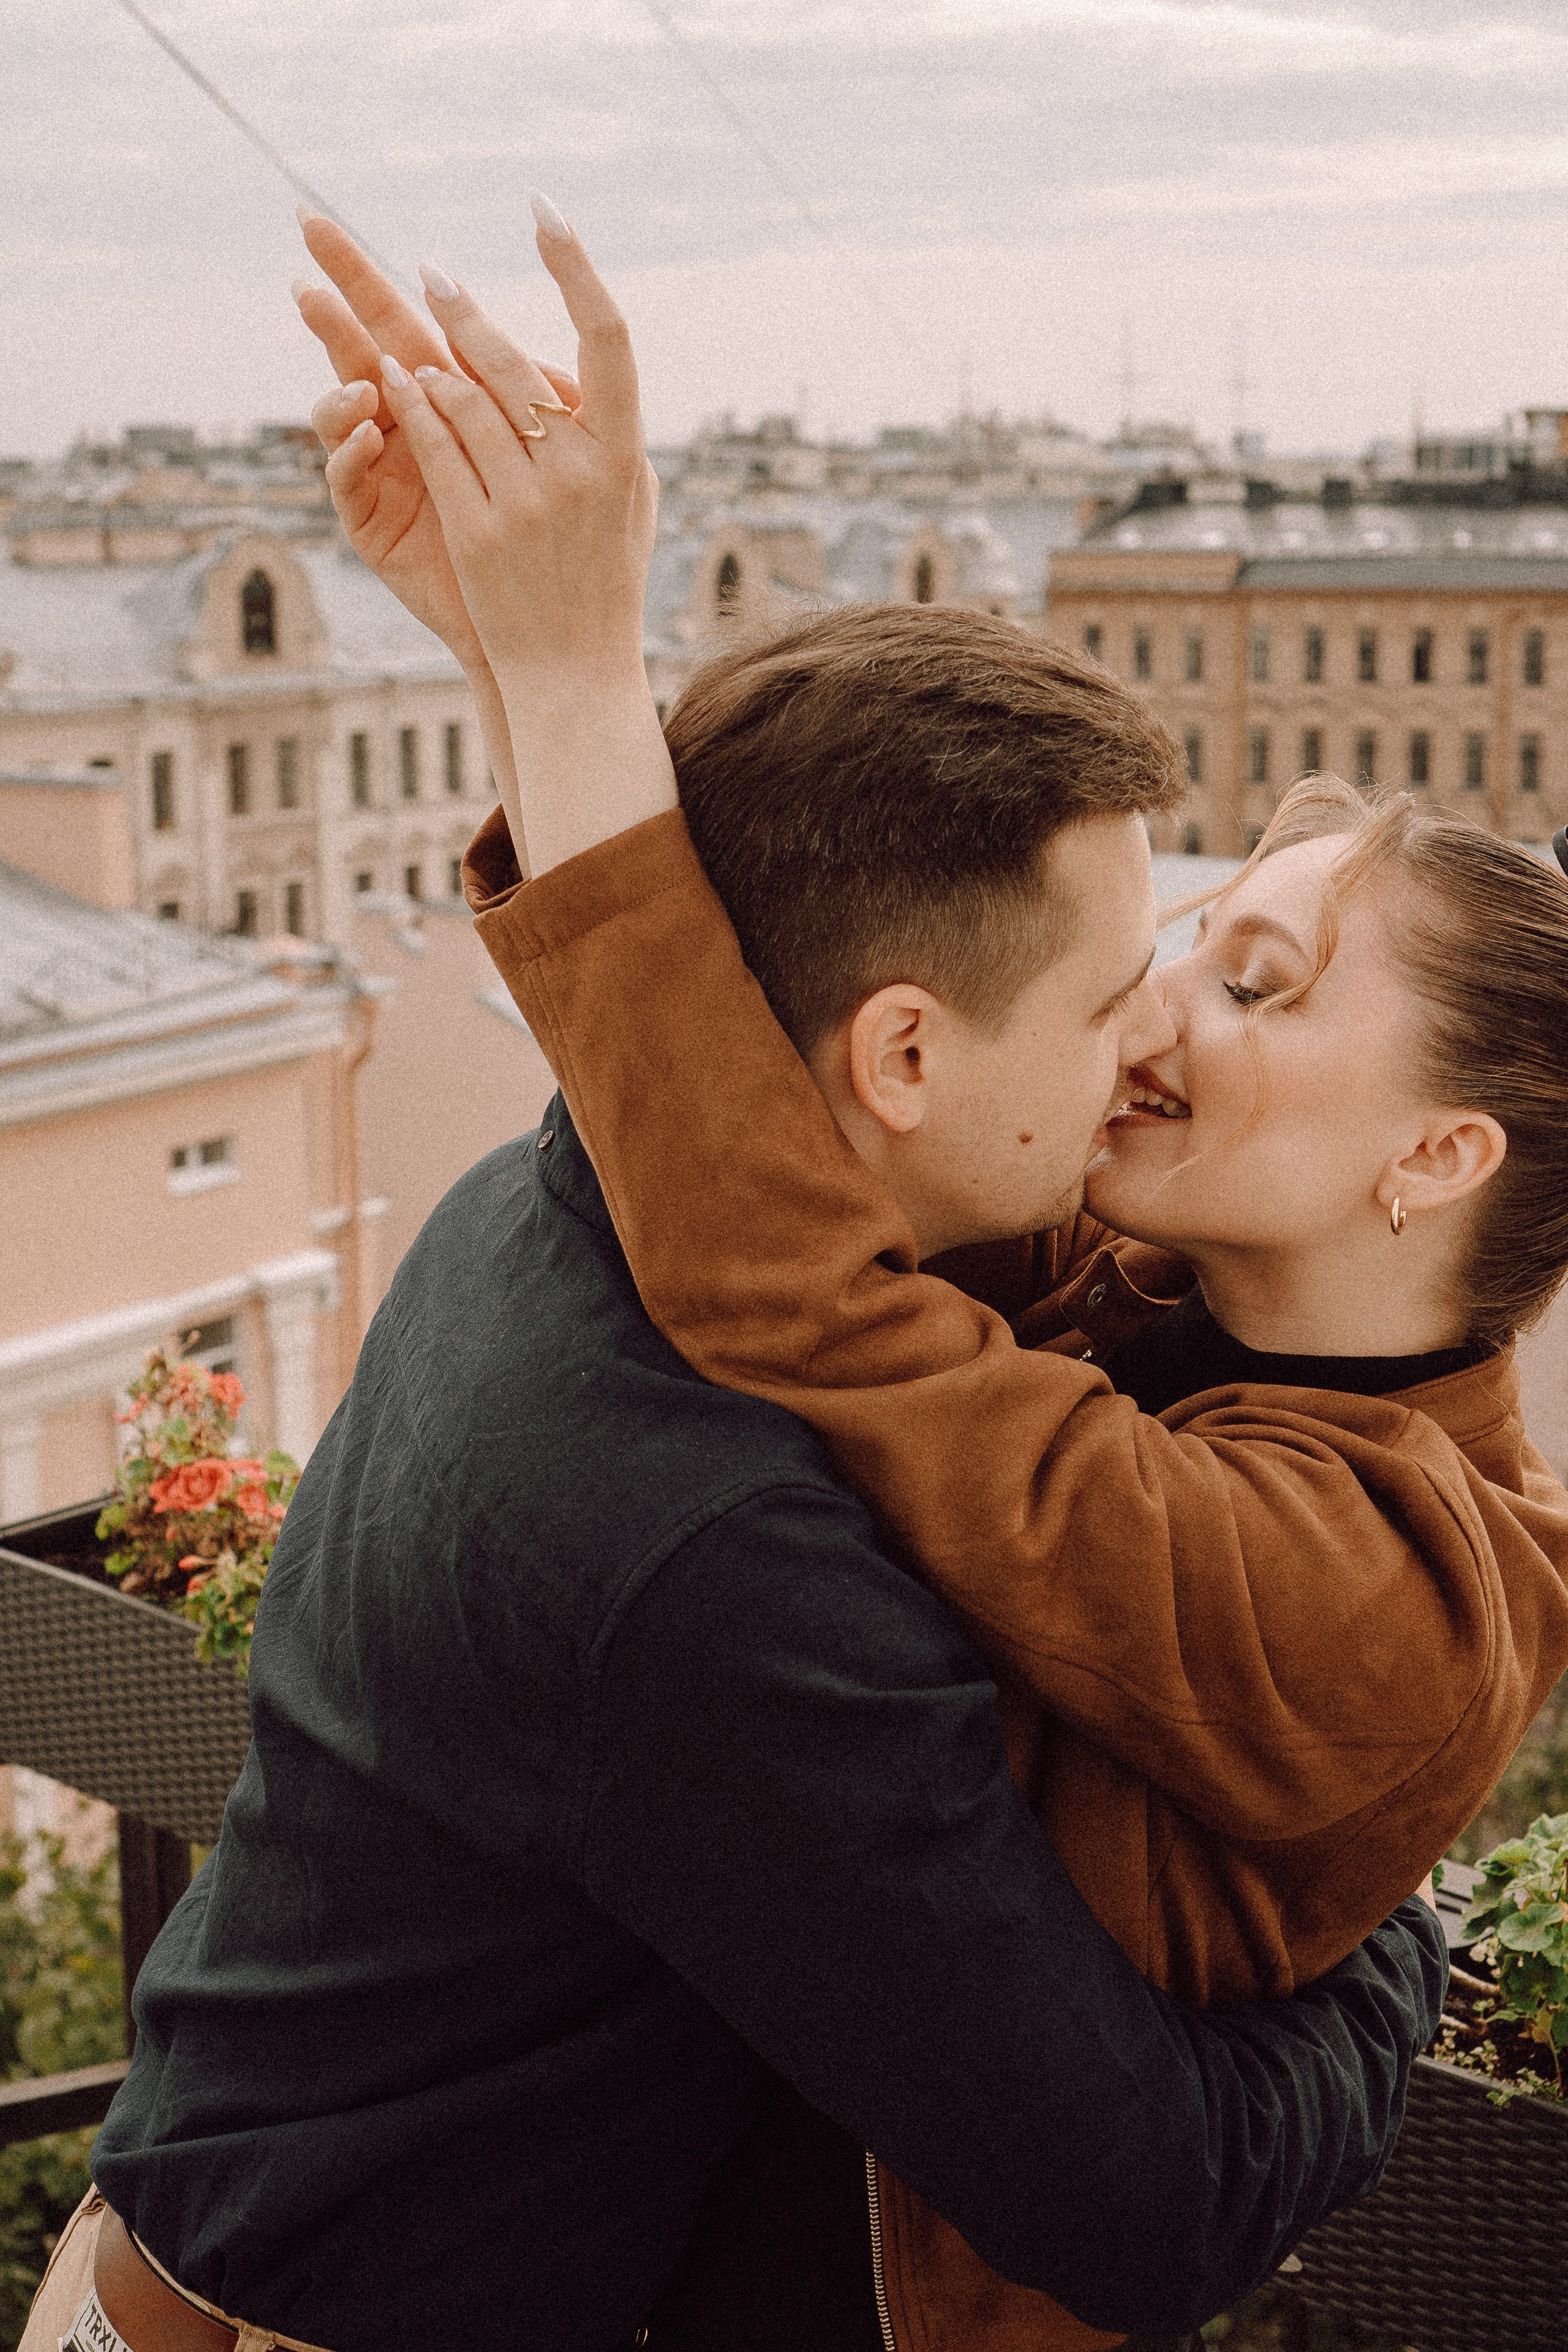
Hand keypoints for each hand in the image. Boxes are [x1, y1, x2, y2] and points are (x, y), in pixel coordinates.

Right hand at [294, 212, 548, 679]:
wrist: (537, 638)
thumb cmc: (550, 552)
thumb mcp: (558, 471)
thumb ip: (553, 416)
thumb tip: (560, 372)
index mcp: (456, 406)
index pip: (421, 327)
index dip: (396, 278)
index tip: (369, 225)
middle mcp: (411, 428)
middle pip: (370, 344)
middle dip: (341, 286)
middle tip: (308, 227)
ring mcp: (384, 472)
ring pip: (345, 408)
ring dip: (345, 377)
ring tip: (363, 376)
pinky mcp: (371, 524)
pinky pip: (347, 481)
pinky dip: (352, 453)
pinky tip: (366, 433)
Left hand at [375, 211, 656, 695]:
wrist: (576, 673)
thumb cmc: (604, 581)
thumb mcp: (630, 503)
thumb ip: (608, 434)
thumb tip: (571, 371)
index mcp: (625, 452)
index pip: (609, 337)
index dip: (577, 268)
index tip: (546, 213)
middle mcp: (581, 471)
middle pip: (514, 365)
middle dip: (465, 312)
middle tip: (430, 272)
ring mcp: (529, 504)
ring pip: (464, 403)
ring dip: (428, 365)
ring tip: (404, 341)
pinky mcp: (480, 534)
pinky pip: (437, 451)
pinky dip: (411, 411)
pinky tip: (387, 384)